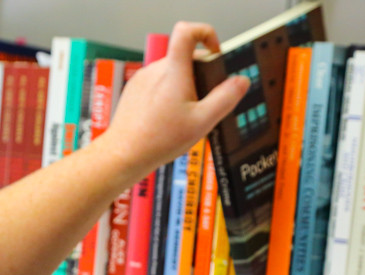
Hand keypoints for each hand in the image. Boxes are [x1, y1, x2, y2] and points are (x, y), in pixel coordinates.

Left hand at [102, 21, 249, 171]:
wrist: (124, 154)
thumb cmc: (158, 140)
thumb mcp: (202, 122)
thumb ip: (225, 99)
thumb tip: (241, 81)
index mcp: (173, 71)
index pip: (187, 31)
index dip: (205, 33)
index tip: (215, 53)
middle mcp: (155, 70)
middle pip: (184, 56)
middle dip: (200, 74)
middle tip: (204, 101)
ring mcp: (142, 78)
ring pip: (171, 71)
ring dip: (184, 86)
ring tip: (185, 115)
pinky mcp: (134, 90)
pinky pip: (157, 83)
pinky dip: (168, 94)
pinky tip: (168, 118)